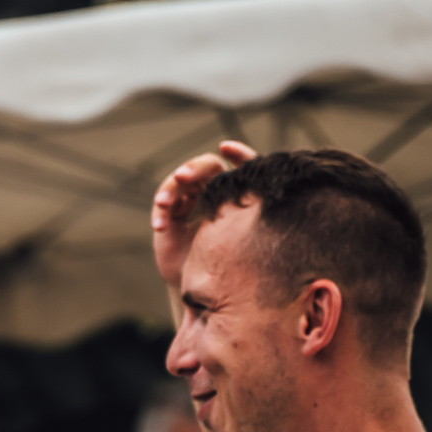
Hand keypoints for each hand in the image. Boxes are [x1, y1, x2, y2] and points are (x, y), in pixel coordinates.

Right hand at [151, 140, 256, 289]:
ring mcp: (189, 199)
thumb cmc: (230, 261)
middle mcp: (210, 188)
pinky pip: (163, 205)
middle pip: (203, 167)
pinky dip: (159, 213)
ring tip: (163, 204)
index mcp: (232, 189)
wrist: (207, 283)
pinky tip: (159, 227)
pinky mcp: (170, 212)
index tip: (226, 148)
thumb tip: (271, 198)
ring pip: (178, 183)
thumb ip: (252, 215)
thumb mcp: (243, 239)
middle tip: (183, 176)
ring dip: (169, 191)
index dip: (235, 154)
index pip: (238, 165)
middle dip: (192, 169)